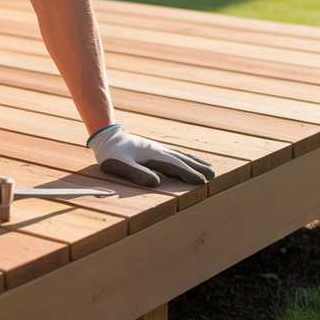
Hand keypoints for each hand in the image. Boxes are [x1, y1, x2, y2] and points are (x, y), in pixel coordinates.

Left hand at [88, 124, 215, 186]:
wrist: (106, 136)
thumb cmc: (111, 154)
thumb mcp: (119, 165)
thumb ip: (137, 174)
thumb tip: (156, 184)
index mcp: (153, 155)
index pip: (175, 166)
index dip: (189, 174)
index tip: (203, 181)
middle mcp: (159, 150)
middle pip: (182, 159)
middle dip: (197, 167)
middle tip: (213, 175)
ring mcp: (157, 149)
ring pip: (180, 155)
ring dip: (194, 162)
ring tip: (208, 167)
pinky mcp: (154, 149)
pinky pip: (174, 154)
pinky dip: (185, 158)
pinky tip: (187, 162)